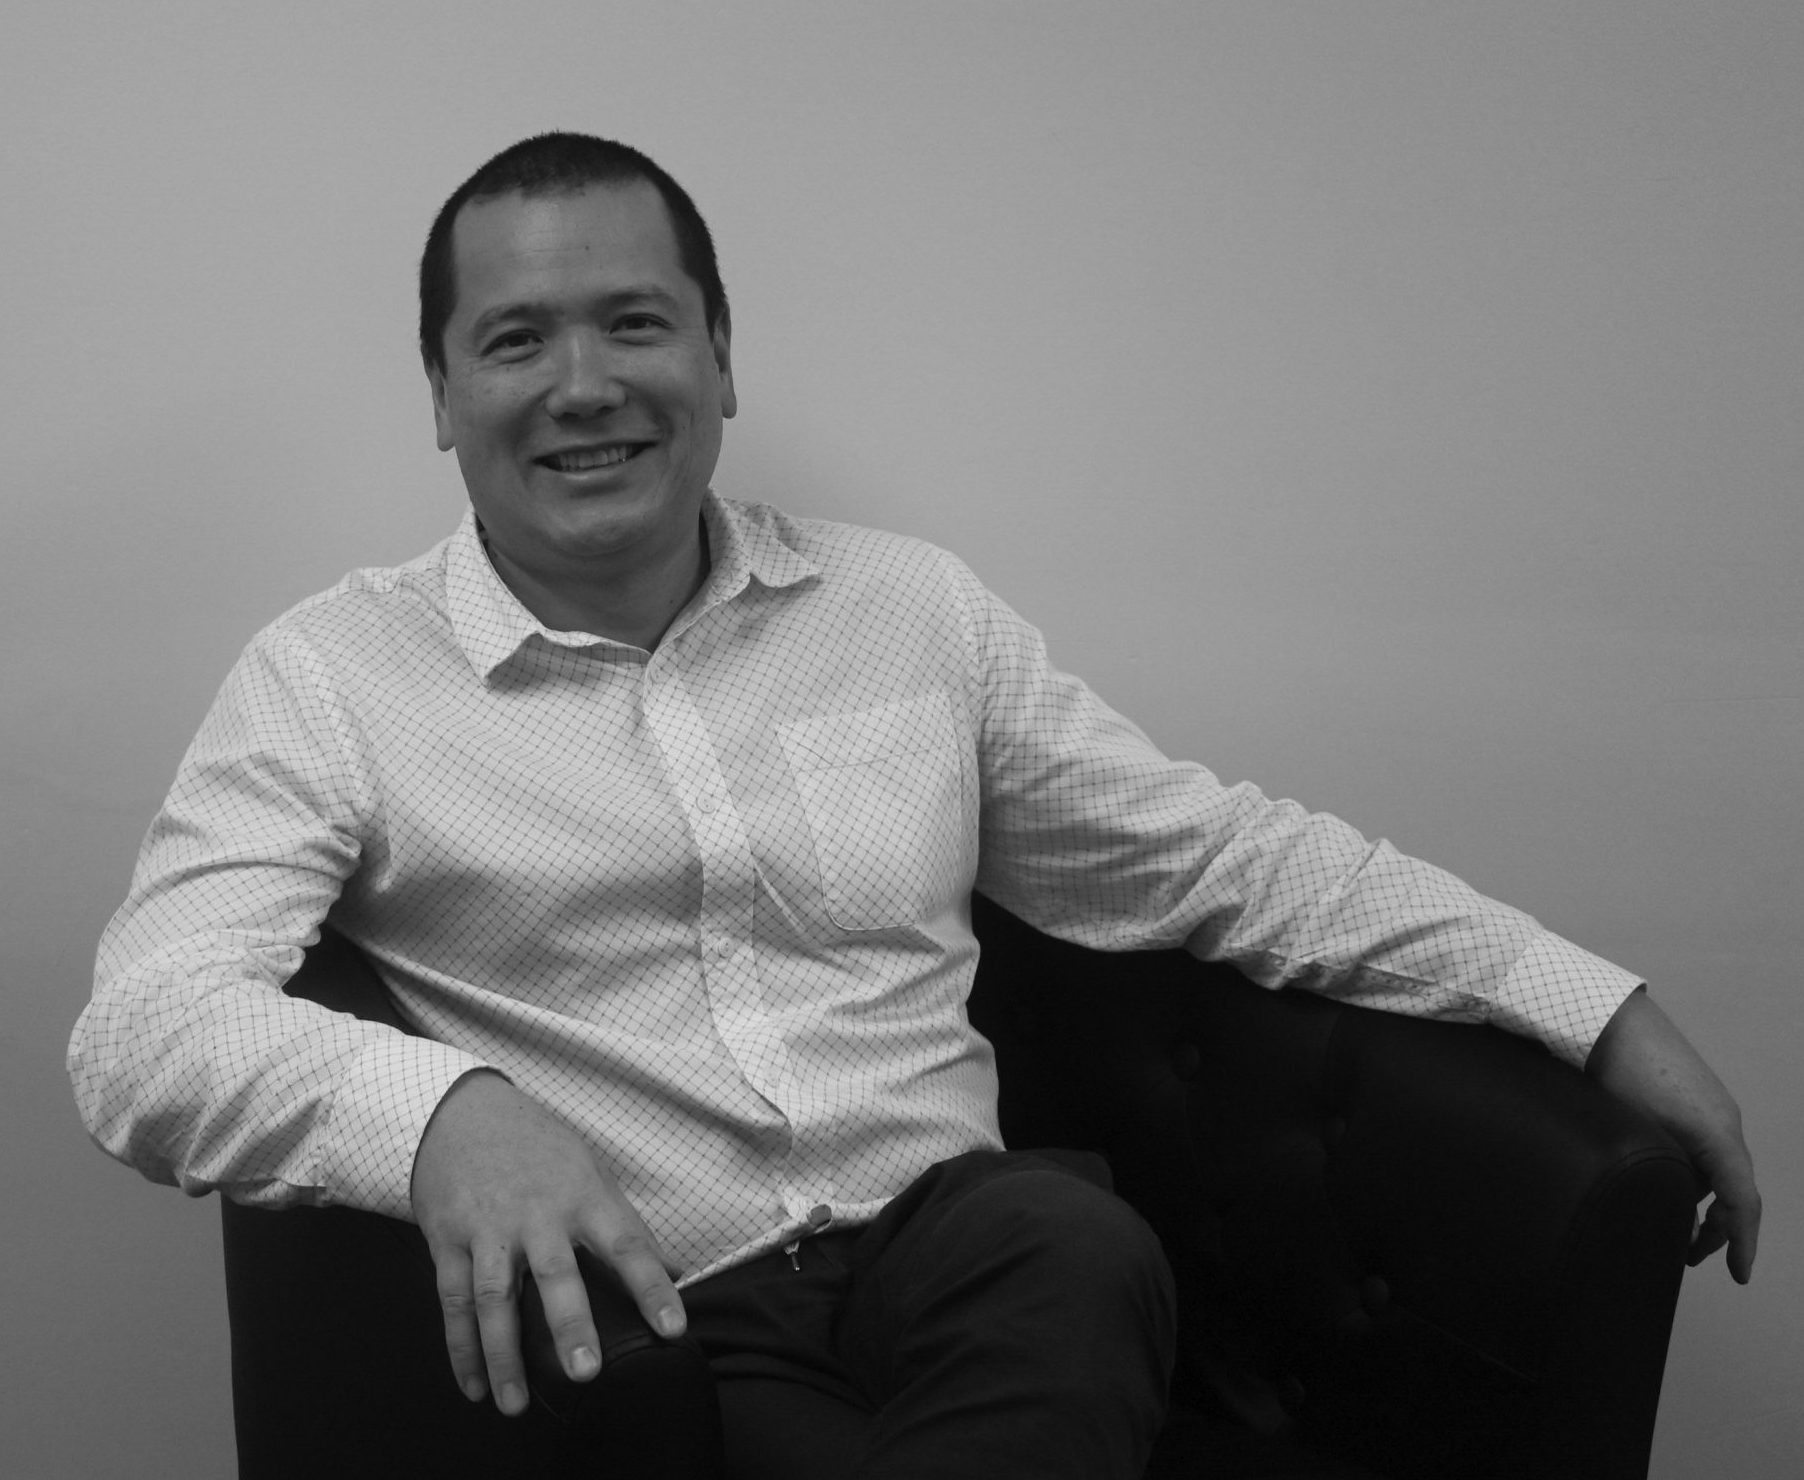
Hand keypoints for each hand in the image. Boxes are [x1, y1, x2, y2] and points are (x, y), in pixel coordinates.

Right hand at [410, 1070, 686, 1414]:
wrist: (463, 1112)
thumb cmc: (539, 1148)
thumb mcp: (590, 1172)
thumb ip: (623, 1224)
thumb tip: (674, 1271)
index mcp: (583, 1196)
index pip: (627, 1243)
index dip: (652, 1286)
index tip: (674, 1327)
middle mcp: (537, 1214)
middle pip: (556, 1274)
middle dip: (571, 1324)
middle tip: (586, 1371)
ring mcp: (489, 1228)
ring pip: (495, 1298)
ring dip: (504, 1355)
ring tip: (515, 1403)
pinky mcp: (448, 1239)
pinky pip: (454, 1301)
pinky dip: (462, 1348)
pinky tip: (474, 1386)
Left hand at [1586, 989, 1760, 1281]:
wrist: (1608, 1016)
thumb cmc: (1620, 1072)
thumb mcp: (1640, 1133)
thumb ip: (1660, 1175)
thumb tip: (1660, 1211)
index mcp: (1719, 1135)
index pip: (1742, 1201)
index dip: (1741, 1242)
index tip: (1738, 1276)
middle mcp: (1723, 1121)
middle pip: (1731, 1188)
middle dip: (1715, 1228)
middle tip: (1687, 1255)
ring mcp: (1708, 1105)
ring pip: (1714, 1167)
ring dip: (1698, 1198)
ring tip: (1671, 1224)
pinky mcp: (1689, 1094)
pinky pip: (1701, 1144)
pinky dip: (1689, 1171)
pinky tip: (1661, 1179)